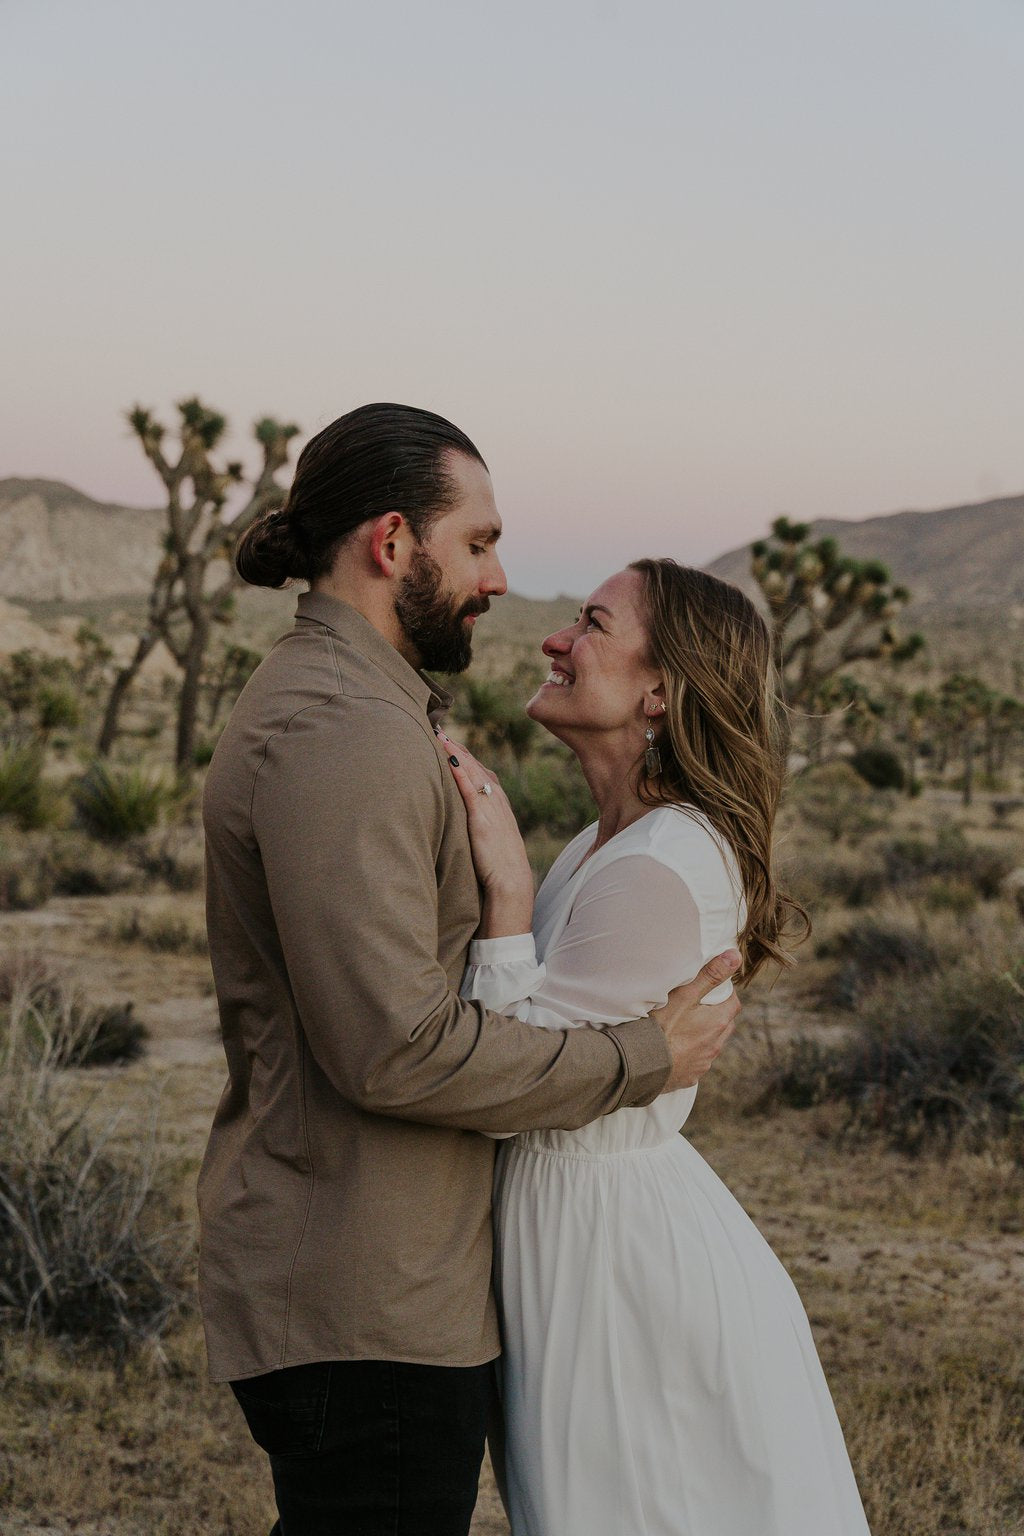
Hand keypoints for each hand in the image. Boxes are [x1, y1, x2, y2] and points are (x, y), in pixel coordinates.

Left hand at [440, 733, 534, 936]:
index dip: (464, 755)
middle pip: (475, 766)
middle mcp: (496, 801)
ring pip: (472, 771)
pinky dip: (458, 771)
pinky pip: (470, 788)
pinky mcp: (483, 819)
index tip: (447, 740)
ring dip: (456, 752)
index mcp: (498, 805)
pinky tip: (446, 758)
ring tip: (438, 734)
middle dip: (457, 747)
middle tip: (437, 728)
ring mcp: (491, 808)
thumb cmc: (497, 870)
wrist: (511, 887)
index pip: (480, 771)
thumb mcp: (488, 841)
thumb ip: (477, 826)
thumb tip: (459, 822)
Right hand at [653, 949, 741, 1091]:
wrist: (641, 1066)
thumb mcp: (685, 995)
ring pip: (710, 1044)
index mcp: (718, 1023)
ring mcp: (703, 1063)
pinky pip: (696, 1062)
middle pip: (724, 1024)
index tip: (709, 988)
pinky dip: (689, 1053)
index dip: (723, 994)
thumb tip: (734, 956)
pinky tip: (673, 1049)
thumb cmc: (661, 1027)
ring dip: (703, 1035)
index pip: (732, 1003)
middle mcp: (715, 1045)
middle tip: (695, 1005)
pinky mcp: (690, 1077)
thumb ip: (710, 975)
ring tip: (681, 1027)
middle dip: (715, 1014)